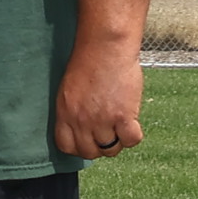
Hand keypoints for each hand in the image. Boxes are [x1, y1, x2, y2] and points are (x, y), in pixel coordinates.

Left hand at [52, 39, 145, 160]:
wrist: (106, 47)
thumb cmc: (89, 61)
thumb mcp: (70, 89)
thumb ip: (73, 111)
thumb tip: (84, 128)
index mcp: (64, 114)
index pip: (66, 147)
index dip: (79, 147)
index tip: (88, 141)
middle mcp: (81, 121)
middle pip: (89, 152)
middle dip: (99, 147)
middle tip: (108, 133)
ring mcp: (102, 120)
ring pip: (110, 149)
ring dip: (117, 140)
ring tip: (121, 126)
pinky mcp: (123, 116)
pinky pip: (130, 141)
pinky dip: (133, 136)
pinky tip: (132, 124)